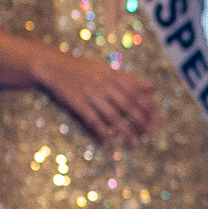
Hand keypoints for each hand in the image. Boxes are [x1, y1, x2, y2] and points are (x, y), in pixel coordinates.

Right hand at [34, 49, 159, 144]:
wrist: (53, 67)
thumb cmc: (83, 68)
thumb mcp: (106, 69)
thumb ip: (129, 79)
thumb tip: (152, 86)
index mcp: (112, 75)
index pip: (134, 92)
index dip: (146, 106)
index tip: (154, 117)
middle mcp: (103, 84)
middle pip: (126, 105)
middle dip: (140, 120)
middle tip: (149, 132)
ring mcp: (90, 95)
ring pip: (112, 115)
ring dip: (125, 130)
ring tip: (135, 141)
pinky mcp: (78, 104)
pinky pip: (93, 120)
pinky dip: (103, 131)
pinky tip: (110, 141)